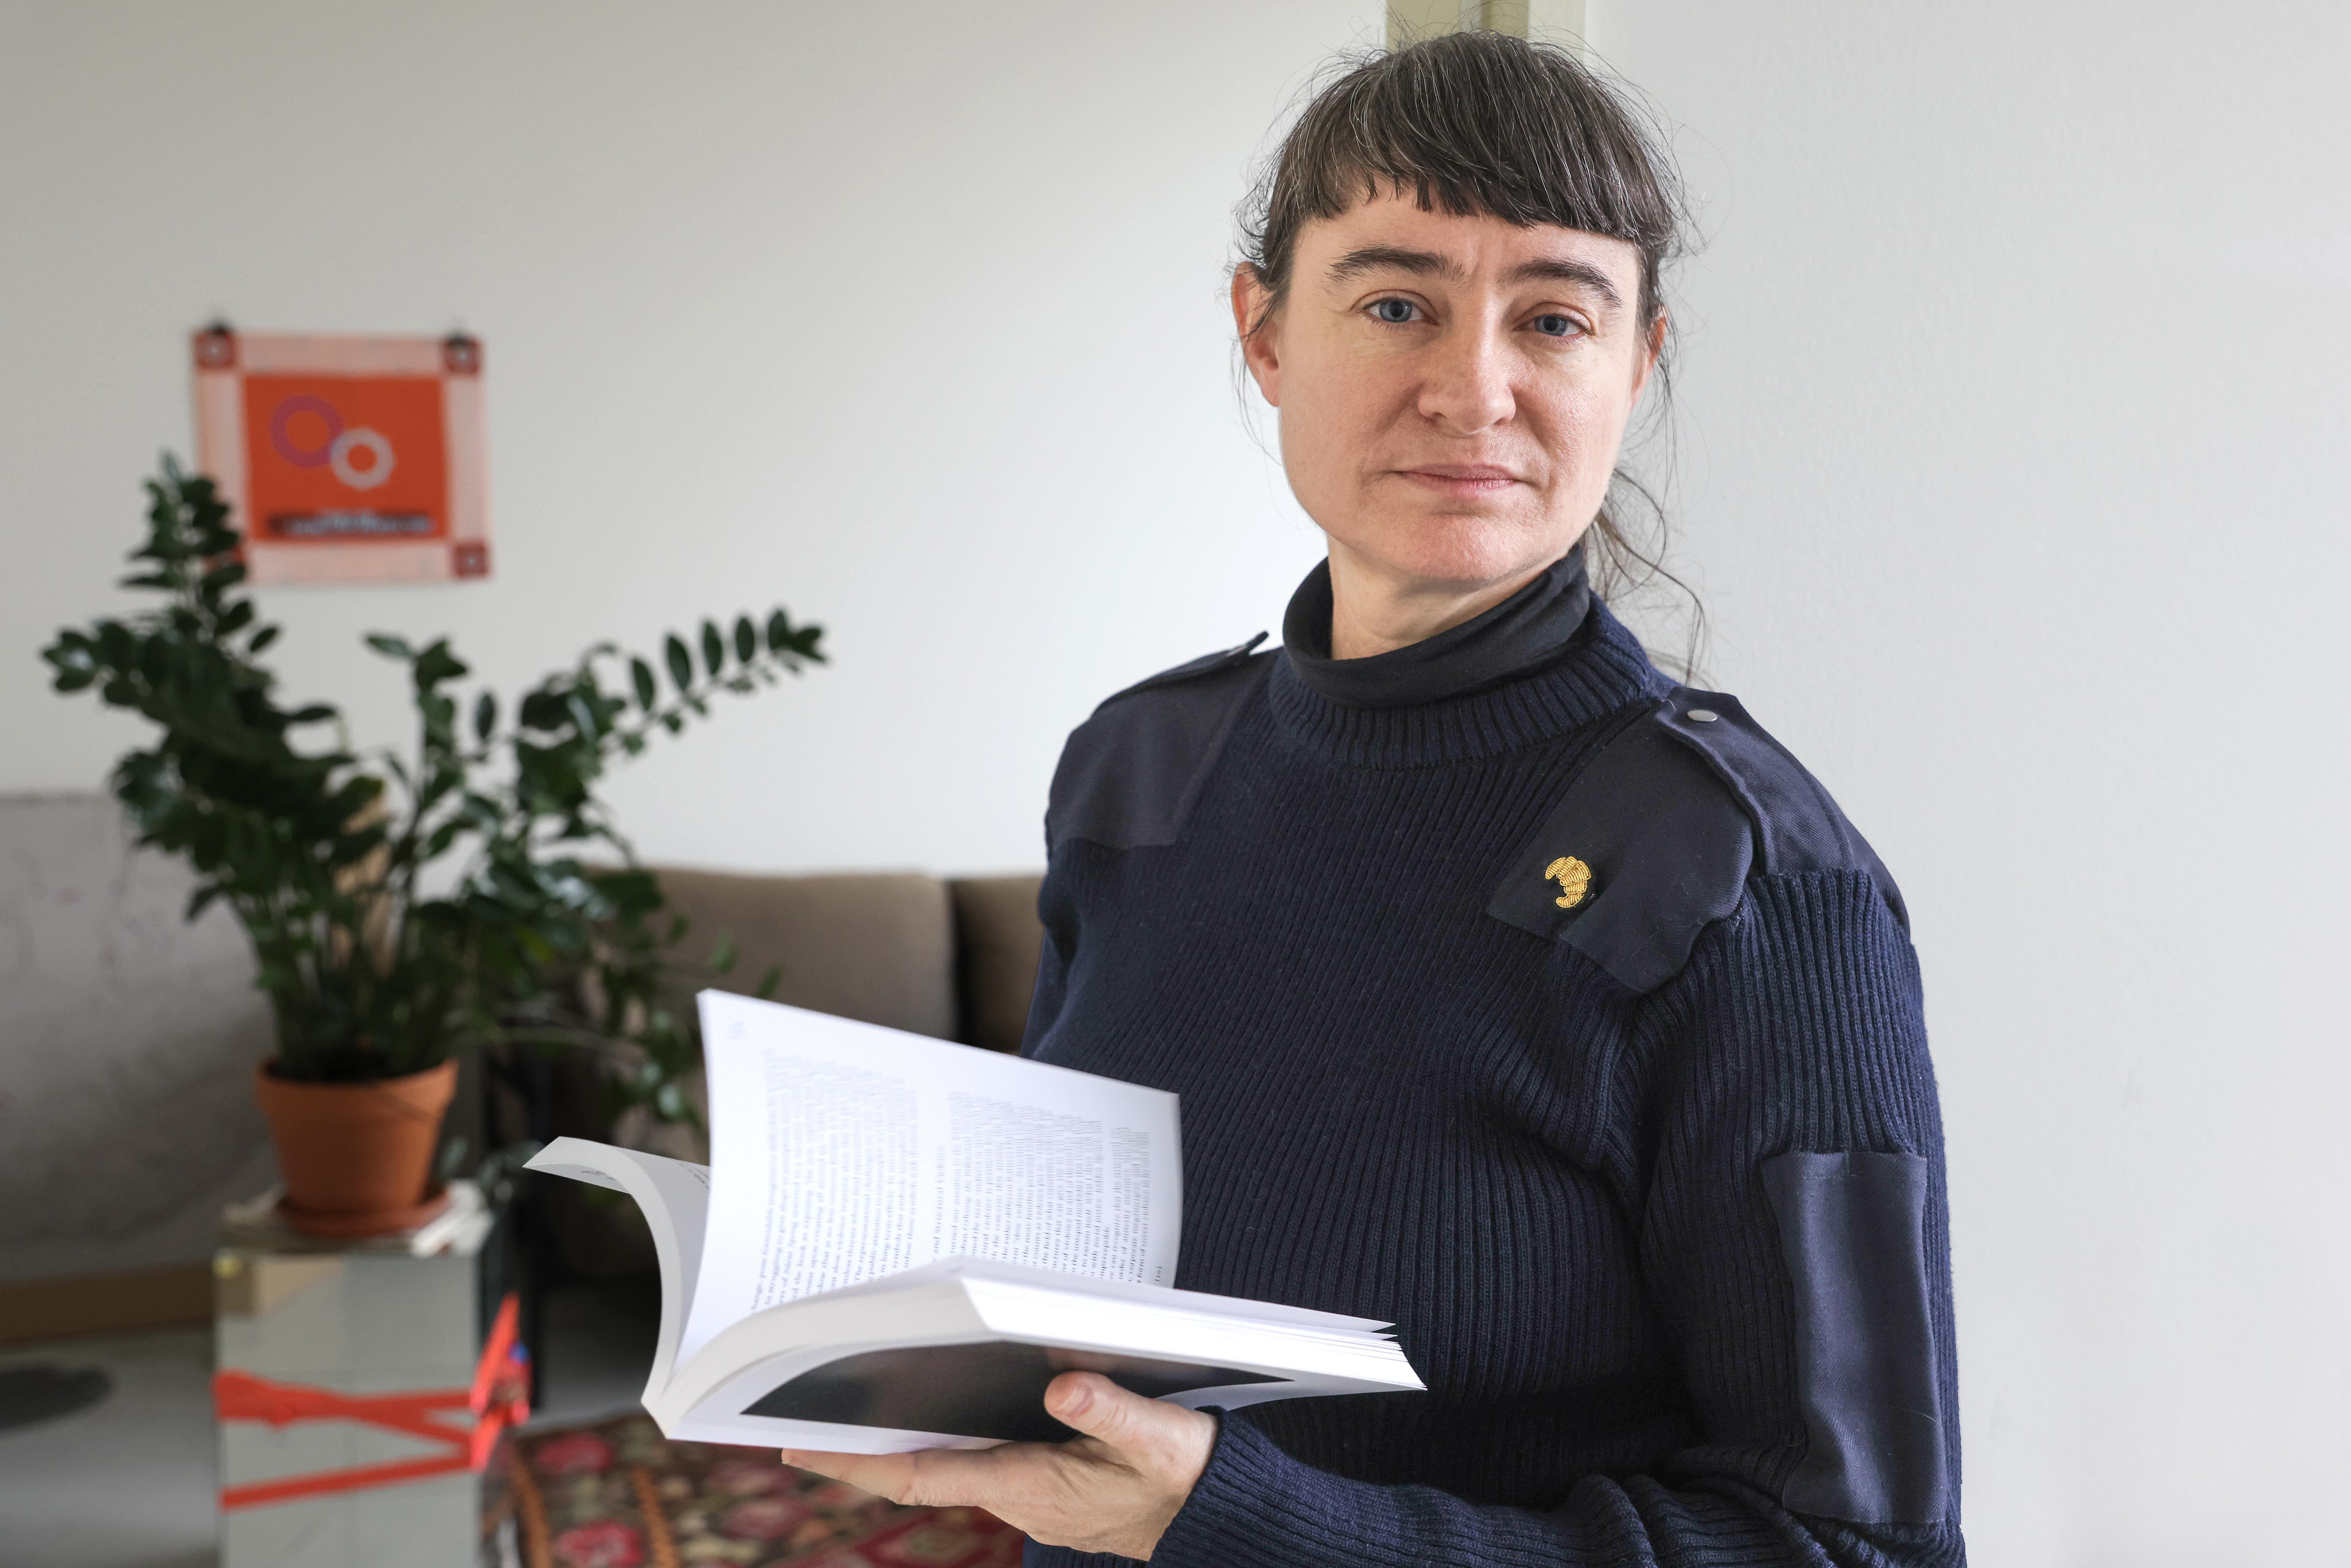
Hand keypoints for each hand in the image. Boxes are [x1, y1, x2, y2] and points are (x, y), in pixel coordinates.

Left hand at [780, 1371, 1216, 1559]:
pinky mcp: (1040, 1482)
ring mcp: (1024, 1491)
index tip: (796, 1449)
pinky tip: (926, 1415)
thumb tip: (1064, 1385)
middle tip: (790, 1425)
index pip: (921, 1474)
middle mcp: (1015, 1492)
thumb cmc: (1183, 1474)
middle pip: (918, 1471)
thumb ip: (1113, 1412)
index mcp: (1028, 1482)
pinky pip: (971, 1463)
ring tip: (843, 1410)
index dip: (855, 1464)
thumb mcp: (1157, 1439)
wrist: (1209, 1514)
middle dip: (855, 1452)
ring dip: (894, 1446)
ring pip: (942, 1466)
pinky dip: (938, 1443)